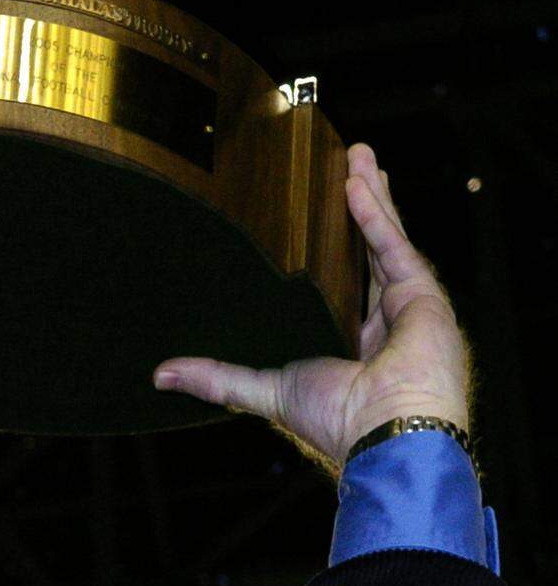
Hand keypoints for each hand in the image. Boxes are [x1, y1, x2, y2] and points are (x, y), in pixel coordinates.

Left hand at [152, 144, 470, 475]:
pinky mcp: (423, 297)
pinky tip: (356, 183)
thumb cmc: (335, 419)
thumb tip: (161, 374)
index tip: (308, 212)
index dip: (327, 245)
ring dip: (372, 194)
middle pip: (365, 250)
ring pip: (385, 239)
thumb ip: (218, 377)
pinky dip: (377, 215)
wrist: (382, 431)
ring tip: (356, 154)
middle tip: (341, 163)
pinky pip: (395, 246)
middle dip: (356, 205)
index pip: (338, 280)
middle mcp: (380, 321)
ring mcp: (406, 307)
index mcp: (348, 340)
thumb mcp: (263, 388)